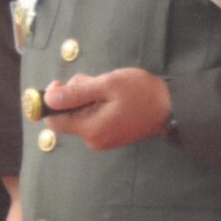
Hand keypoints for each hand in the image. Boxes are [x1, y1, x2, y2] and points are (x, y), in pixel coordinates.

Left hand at [42, 67, 172, 150]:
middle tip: (92, 80)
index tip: (62, 83)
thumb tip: (48, 99)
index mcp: (91, 129)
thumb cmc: (142, 93)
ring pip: (81, 116)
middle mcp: (94, 139)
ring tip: (106, 87)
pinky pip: (93, 119)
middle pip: (68, 117)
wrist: (173, 106)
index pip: (54, 120)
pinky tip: (111, 96)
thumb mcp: (107, 85)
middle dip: (74, 96)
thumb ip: (76, 93)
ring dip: (86, 98)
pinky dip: (96, 105)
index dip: (52, 101)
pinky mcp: (111, 136)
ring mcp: (103, 139)